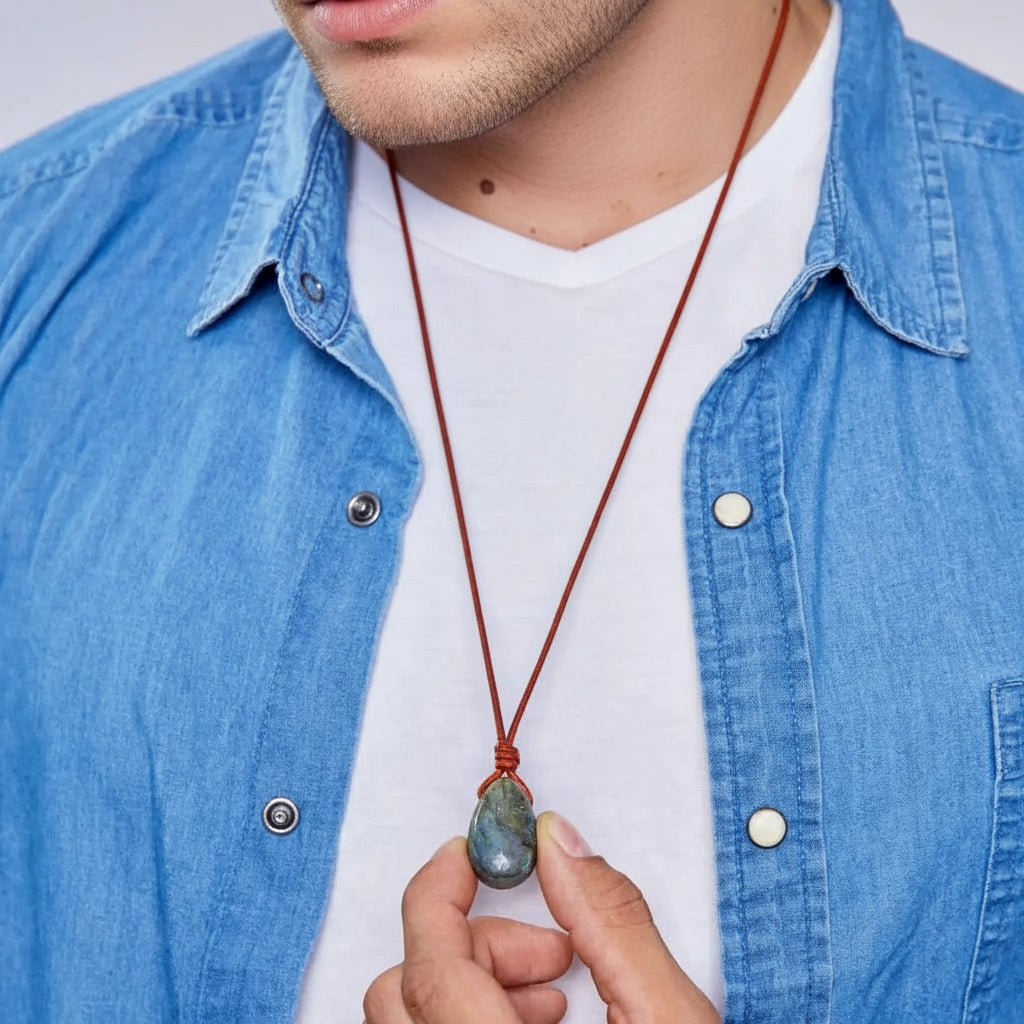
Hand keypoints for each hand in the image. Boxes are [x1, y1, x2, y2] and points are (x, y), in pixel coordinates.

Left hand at [363, 812, 720, 1023]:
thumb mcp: (671, 1021)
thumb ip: (612, 923)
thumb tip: (561, 846)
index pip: (429, 963)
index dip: (437, 891)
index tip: (466, 856)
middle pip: (409, 989)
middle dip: (480, 944)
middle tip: (553, 954)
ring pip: (413, 1021)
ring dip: (477, 984)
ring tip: (556, 999)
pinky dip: (473, 1017)